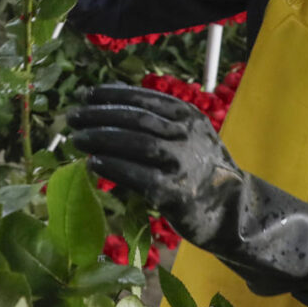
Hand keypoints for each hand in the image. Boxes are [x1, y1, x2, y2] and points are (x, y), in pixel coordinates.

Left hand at [67, 85, 307, 296]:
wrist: (234, 211)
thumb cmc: (202, 170)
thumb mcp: (188, 134)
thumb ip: (158, 119)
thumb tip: (111, 101)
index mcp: (189, 115)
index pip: (143, 97)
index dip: (111, 95)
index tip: (86, 95)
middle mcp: (187, 134)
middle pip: (135, 119)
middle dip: (99, 115)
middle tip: (73, 117)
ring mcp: (182, 163)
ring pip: (135, 143)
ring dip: (101, 139)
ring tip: (78, 138)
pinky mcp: (175, 192)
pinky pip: (138, 177)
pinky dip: (113, 168)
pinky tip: (94, 164)